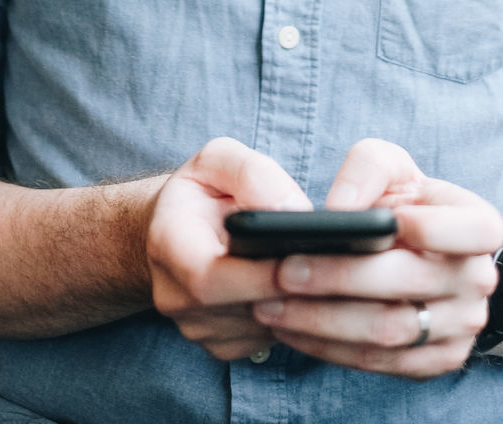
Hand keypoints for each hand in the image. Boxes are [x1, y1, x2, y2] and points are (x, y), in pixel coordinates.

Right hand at [146, 137, 311, 359]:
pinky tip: (309, 287)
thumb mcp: (218, 159)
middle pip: (241, 309)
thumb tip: (292, 209)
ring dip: (296, 306)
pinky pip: (264, 339)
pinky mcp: (219, 343)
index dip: (258, 276)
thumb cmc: (201, 189)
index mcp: (167, 243)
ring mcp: (196, 326)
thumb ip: (252, 173)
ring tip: (330, 273)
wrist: (176, 226)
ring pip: (259, 328)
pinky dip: (292, 318)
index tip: (301, 257)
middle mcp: (174, 295)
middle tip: (335, 266)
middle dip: (290, 289)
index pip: (209, 278)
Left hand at [252, 138, 502, 378]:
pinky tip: (289, 328)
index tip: (372, 219)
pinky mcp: (435, 361)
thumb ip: (368, 168)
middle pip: (407, 284)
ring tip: (271, 303)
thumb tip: (339, 209)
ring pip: (388, 332)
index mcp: (480, 226)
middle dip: (338, 277)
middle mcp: (478, 281)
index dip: (427, 228)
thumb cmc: (408, 202)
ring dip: (322, 321)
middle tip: (283, 268)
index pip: (472, 231)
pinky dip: (328, 348)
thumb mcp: (394, 168)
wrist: (434, 257)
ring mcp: (461, 328)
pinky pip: (378, 363)